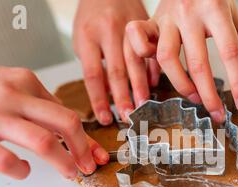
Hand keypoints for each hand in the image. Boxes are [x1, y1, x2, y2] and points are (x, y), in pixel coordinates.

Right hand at [0, 62, 108, 179]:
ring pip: (42, 141)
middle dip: (84, 149)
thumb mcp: (7, 84)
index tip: (96, 154)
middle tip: (88, 166)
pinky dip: (20, 170)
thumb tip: (67, 130)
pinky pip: (4, 159)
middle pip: (65, 123)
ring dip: (63, 162)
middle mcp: (11, 96)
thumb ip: (36, 103)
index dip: (87, 138)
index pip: (67, 113)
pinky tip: (23, 171)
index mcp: (25, 82)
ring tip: (69, 173)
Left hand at [73, 0, 160, 123]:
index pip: (93, 75)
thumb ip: (94, 66)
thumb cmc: (91, 17)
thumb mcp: (82, 40)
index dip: (99, 100)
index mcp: (88, 36)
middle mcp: (109, 31)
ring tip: (142, 106)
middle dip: (123, 98)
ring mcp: (129, 26)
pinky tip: (154, 85)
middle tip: (128, 118)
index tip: (105, 118)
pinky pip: (152, 51)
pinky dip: (153, 70)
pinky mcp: (145, 24)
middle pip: (117, 71)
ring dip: (140, 87)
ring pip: (137, 62)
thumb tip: (107, 95)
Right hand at [126, 0, 237, 122]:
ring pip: (166, 59)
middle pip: (198, 63)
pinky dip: (143, 61)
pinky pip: (138, 42)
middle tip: (217, 114)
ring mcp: (167, 17)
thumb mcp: (235, 18)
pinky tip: (155, 77)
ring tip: (194, 98)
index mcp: (216, 8)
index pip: (230, 52)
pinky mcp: (150, 22)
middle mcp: (189, 13)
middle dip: (209, 95)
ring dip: (181, 85)